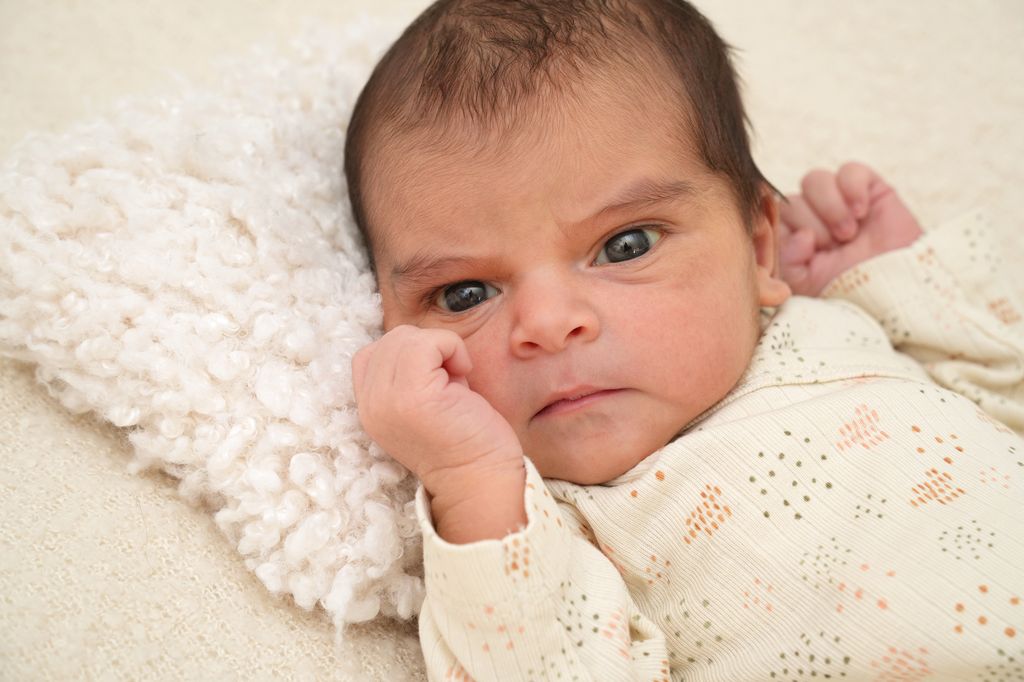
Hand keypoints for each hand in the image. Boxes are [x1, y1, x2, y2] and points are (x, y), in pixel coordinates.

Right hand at [352, 325, 523, 499]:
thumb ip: (405, 376)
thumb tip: (422, 342)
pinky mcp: (413, 396)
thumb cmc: (465, 441)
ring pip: (405, 337)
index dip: (408, 355)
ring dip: (440, 348)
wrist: (481, 481)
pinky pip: (427, 343)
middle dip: (427, 349)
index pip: (370, 354)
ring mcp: (388, 400)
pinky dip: (451, 348)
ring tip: (455, 381)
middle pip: (390, 339)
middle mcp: (370, 406)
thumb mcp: (420, 405)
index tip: (434, 381)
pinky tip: (463, 376)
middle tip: (449, 382)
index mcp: (370, 410)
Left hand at [778, 161, 922, 295]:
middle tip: (835, 246)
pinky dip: (852, 190)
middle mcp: (810, 215)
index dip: (785, 231)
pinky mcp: (867, 187)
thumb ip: (786, 259)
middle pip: (791, 199)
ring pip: (814, 180)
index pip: (769, 216)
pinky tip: (862, 213)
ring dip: (830, 209)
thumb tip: (799, 234)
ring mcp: (837, 199)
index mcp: (790, 235)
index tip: (806, 252)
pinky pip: (849, 171)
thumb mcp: (805, 282)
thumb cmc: (847, 288)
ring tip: (848, 234)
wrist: (893, 288)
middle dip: (812, 225)